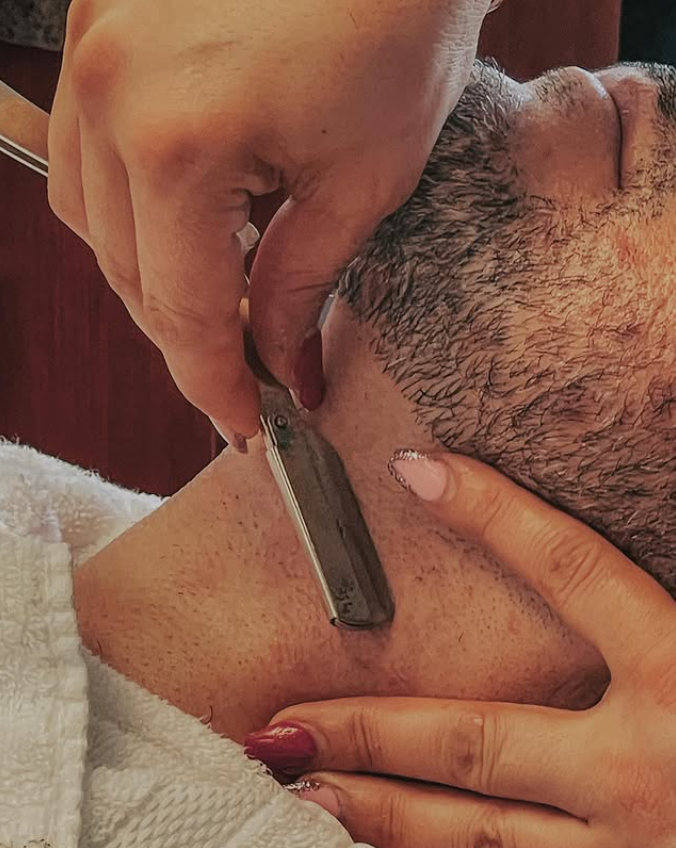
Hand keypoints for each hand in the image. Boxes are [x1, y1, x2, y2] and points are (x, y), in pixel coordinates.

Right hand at [47, 0, 491, 439]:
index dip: (212, 384)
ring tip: (217, 300)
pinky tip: (185, 222)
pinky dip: (131, 208)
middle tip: (241, 373)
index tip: (242, 426)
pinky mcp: (95, 27)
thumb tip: (281, 368)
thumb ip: (300, 287)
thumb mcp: (363, 183)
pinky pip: (88, 153)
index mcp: (177, 142)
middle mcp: (108, 94)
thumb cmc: (400, 24)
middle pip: (125, 274)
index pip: (181, 310)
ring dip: (150, 276)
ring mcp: (89, 51)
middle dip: (185, 337)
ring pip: (91, 220)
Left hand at [245, 451, 675, 846]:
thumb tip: (641, 478)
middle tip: (280, 720)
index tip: (418, 469)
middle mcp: (654, 773)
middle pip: (483, 742)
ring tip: (295, 792)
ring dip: (383, 817)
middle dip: (376, 731)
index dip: (493, 515)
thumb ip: (663, 572)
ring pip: (481, 840)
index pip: (573, 570)